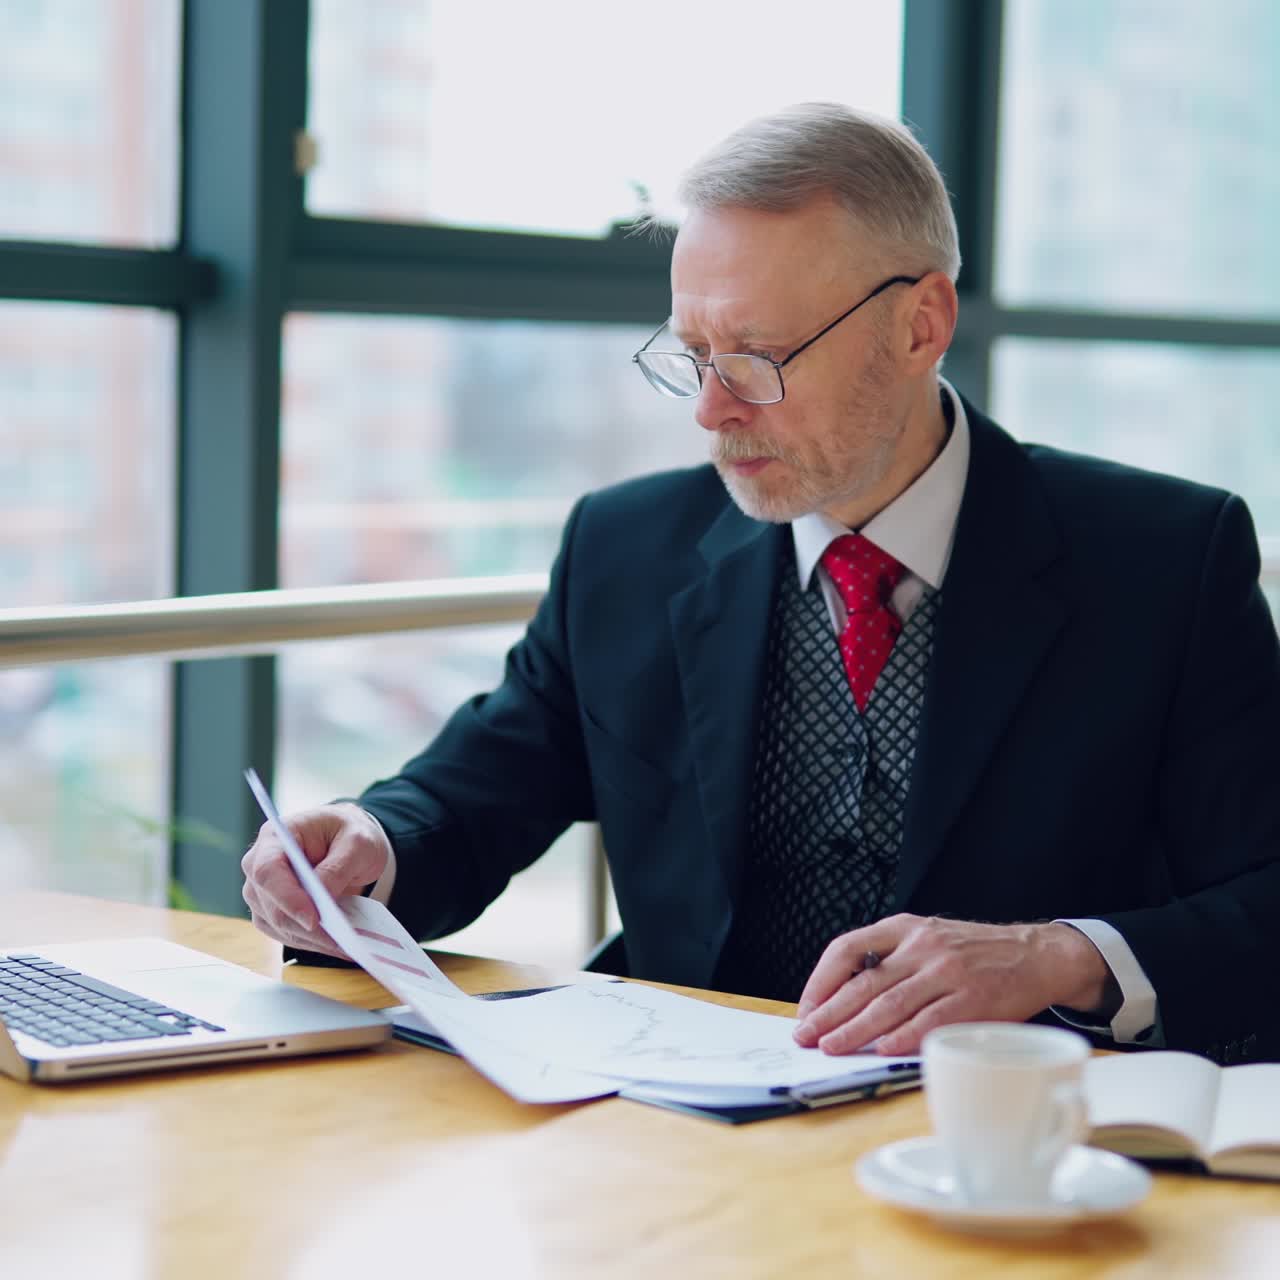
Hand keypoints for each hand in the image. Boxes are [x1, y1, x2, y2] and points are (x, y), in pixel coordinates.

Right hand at [240, 803, 391, 958]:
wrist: (347, 840)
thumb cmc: (349, 833)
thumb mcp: (357, 841)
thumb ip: (338, 867)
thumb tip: (321, 899)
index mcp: (275, 837)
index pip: (267, 871)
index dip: (287, 898)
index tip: (314, 920)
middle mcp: (259, 864)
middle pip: (270, 905)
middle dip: (305, 927)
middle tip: (341, 942)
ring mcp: (261, 890)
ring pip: (276, 925)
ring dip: (310, 939)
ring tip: (345, 946)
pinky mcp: (271, 910)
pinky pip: (284, 933)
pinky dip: (310, 942)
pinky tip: (335, 944)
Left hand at [792, 914, 1111, 1055]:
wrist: (1036, 955)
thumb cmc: (974, 953)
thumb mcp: (928, 937)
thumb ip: (892, 960)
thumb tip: (844, 999)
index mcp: (905, 928)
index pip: (847, 948)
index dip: (821, 979)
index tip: (806, 1007)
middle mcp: (922, 946)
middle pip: (864, 982)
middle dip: (829, 1012)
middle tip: (806, 1034)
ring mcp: (947, 972)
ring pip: (890, 1003)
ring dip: (856, 1029)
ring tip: (833, 1046)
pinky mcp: (972, 999)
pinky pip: (930, 1020)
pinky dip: (903, 1036)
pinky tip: (883, 1047)